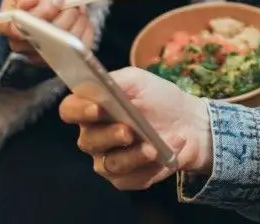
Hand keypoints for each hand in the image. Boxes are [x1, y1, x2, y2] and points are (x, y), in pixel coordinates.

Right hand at [0, 0, 93, 64]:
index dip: (44, 13)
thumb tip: (27, 1)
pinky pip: (79, 49)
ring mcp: (41, 54)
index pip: (23, 28)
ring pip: (65, 45)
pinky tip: (83, 18)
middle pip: (47, 38)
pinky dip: (85, 31)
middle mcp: (21, 45)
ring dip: (77, 22)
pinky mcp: (61, 57)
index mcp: (8, 26)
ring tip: (77, 6)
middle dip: (65, 15)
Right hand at [60, 67, 212, 190]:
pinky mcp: (126, 179)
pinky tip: (166, 157)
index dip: (79, 110)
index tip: (97, 108)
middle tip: (128, 131)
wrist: (189, 122)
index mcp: (92, 109)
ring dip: (134, 156)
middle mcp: (94, 137)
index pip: (70, 110)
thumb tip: (100, 83)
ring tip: (154, 148)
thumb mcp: (139, 81)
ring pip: (110, 164)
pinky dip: (150, 168)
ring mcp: (108, 160)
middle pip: (88, 141)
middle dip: (109, 136)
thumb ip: (118, 80)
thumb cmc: (158, 98)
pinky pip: (131, 179)